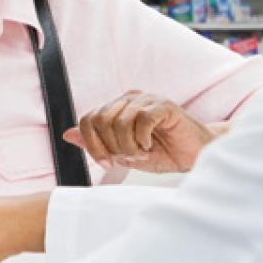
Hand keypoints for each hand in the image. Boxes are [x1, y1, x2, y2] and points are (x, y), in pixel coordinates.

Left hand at [64, 91, 215, 173]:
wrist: (195, 156)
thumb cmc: (162, 153)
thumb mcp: (123, 153)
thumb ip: (97, 143)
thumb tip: (68, 134)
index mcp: (117, 107)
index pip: (88, 119)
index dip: (92, 145)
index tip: (107, 163)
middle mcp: (129, 99)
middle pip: (101, 120)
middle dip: (112, 147)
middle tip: (130, 157)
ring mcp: (147, 99)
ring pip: (120, 121)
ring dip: (129, 146)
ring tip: (142, 152)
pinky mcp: (164, 105)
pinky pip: (142, 119)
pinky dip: (142, 139)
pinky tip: (151, 144)